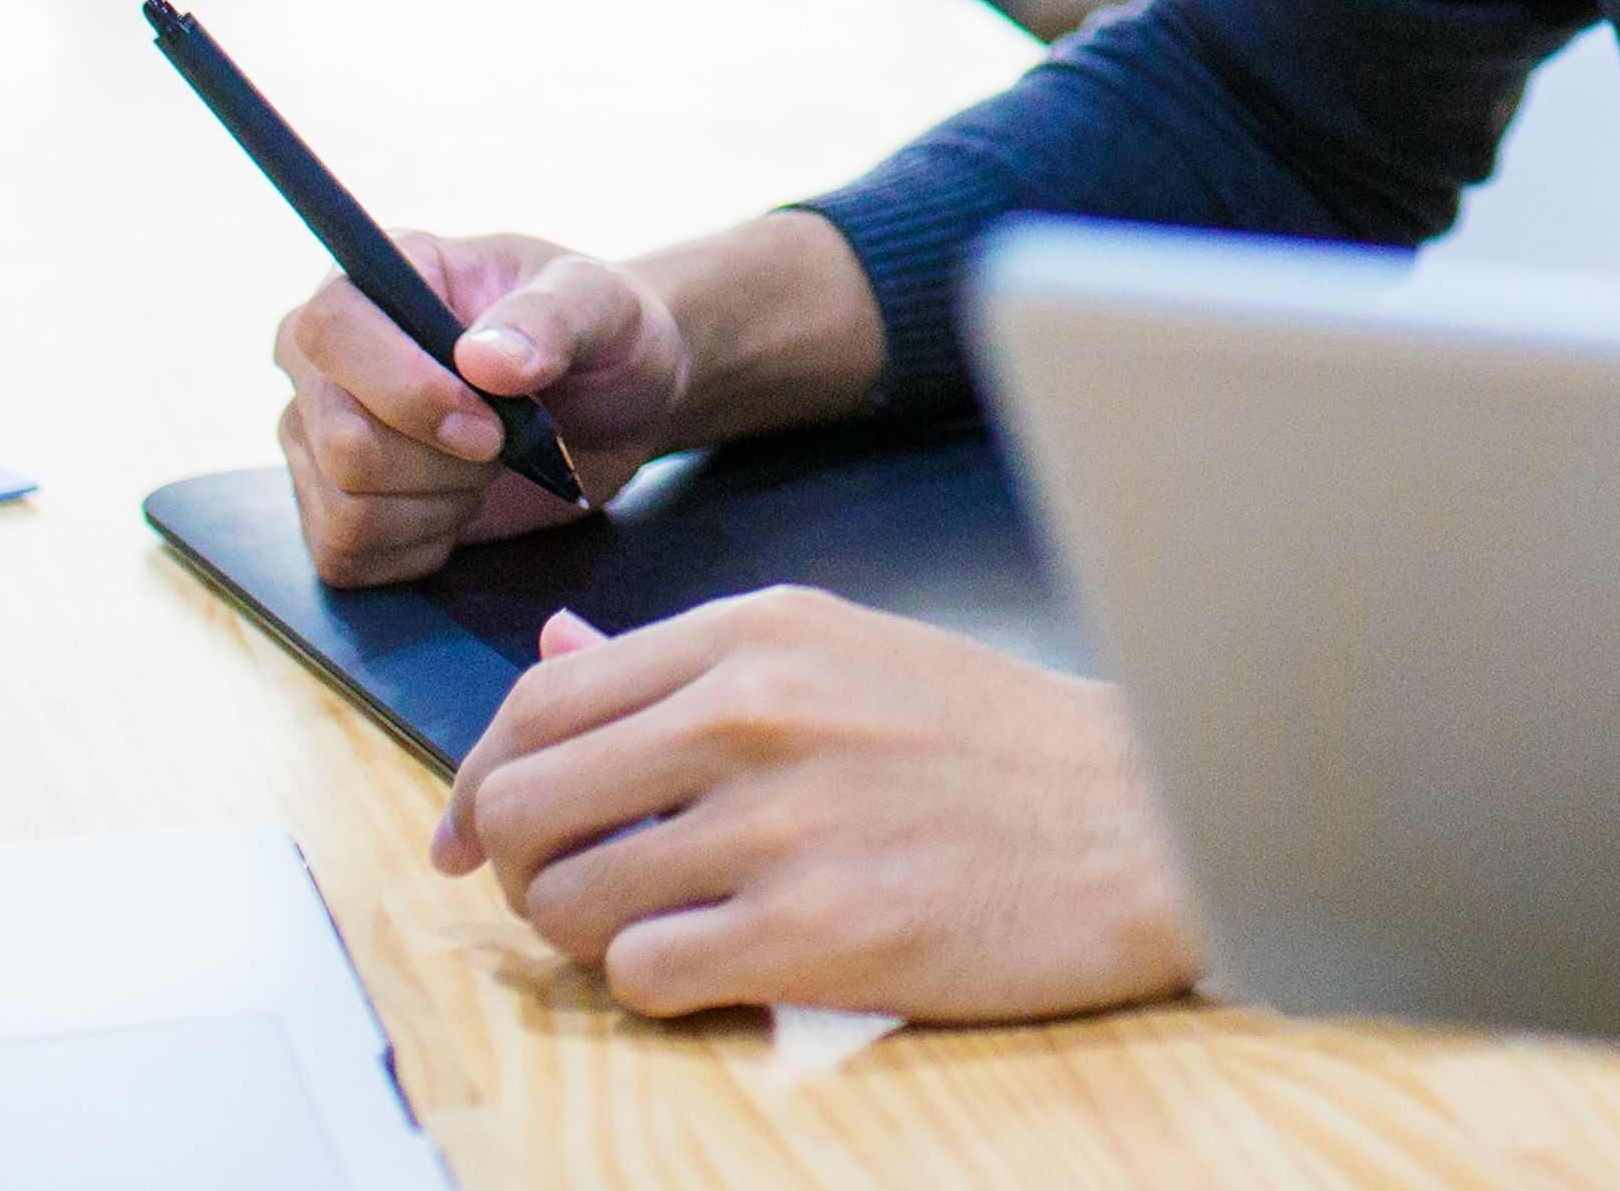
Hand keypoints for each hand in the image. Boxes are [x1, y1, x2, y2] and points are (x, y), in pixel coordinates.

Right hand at [271, 227, 686, 582]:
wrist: (609, 407)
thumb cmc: (598, 335)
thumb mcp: (603, 304)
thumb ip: (552, 318)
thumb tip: (482, 359)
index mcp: (377, 277)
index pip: (329, 331)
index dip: (405, 390)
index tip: (491, 423)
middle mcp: (325, 357)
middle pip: (338, 439)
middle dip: (442, 464)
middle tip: (504, 444)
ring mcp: (316, 435)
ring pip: (343, 509)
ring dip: (439, 507)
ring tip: (485, 468)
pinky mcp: (329, 507)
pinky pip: (344, 556)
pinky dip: (420, 547)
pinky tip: (459, 508)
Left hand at [429, 587, 1202, 1023]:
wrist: (1148, 816)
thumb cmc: (1001, 742)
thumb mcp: (845, 652)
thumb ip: (693, 661)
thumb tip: (555, 652)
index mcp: (755, 632)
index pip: (538, 699)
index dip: (478, 778)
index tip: (470, 833)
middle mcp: (751, 712)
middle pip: (522, 801)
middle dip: (518, 865)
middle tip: (567, 893)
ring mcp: (780, 824)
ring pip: (568, 902)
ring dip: (587, 936)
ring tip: (657, 929)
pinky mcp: (815, 934)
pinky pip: (644, 976)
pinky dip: (658, 986)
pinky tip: (718, 966)